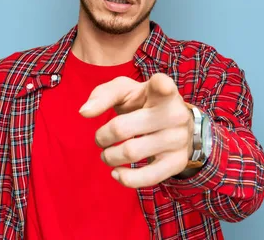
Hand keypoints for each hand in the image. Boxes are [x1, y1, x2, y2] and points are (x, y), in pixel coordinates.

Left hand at [79, 73, 194, 187]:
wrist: (175, 123)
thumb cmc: (144, 103)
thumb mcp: (125, 91)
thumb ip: (103, 95)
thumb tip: (84, 112)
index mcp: (161, 91)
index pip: (163, 85)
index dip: (162, 85)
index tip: (162, 85)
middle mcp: (175, 113)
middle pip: (121, 128)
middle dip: (102, 136)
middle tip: (101, 138)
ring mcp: (179, 139)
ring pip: (130, 153)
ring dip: (109, 157)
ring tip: (107, 153)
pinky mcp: (178, 162)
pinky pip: (147, 177)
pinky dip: (125, 178)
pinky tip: (117, 172)